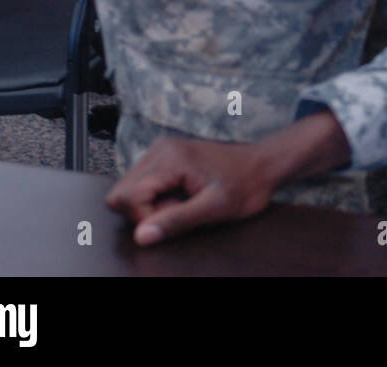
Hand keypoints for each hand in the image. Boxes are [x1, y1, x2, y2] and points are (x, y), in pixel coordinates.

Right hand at [106, 136, 277, 245]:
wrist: (264, 164)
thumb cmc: (246, 186)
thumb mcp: (214, 208)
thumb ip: (176, 221)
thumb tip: (141, 236)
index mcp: (169, 158)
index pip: (126, 197)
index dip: (145, 217)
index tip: (176, 216)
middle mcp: (160, 149)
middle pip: (122, 192)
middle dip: (146, 211)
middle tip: (181, 208)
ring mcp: (161, 150)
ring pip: (131, 189)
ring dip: (152, 205)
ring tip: (185, 202)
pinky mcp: (166, 157)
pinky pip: (144, 184)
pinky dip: (158, 197)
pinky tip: (184, 196)